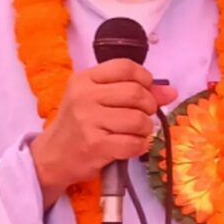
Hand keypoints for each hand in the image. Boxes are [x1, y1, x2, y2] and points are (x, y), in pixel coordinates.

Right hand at [28, 60, 173, 205]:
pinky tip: (131, 146)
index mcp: (84, 79)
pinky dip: (140, 146)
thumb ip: (133, 90)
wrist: (52, 157)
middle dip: (149, 106)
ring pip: (138, 119)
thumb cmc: (78, 125)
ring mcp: (88, 121)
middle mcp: (84, 96)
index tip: (146, 89)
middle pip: (136, 93)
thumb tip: (171, 92)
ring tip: (136, 133)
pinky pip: (133, 143)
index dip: (144, 78)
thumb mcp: (97, 100)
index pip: (124, 67)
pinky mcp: (95, 145)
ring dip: (145, 129)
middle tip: (143, 115)